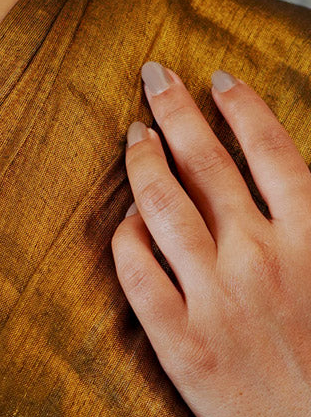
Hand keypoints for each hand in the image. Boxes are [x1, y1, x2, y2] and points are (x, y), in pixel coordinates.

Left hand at [111, 63, 310, 416]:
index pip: (270, 153)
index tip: (216, 77)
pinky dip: (125, 235)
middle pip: (207, 164)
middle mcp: (261, 259)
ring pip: (162, 204)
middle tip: (154, 75)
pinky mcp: (180, 341)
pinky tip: (123, 217)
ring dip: (144, 159)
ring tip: (134, 133)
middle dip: (177, 109)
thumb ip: (310, 224)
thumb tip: (291, 176)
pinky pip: (136, 270)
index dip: (242, 109)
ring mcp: (216, 298)